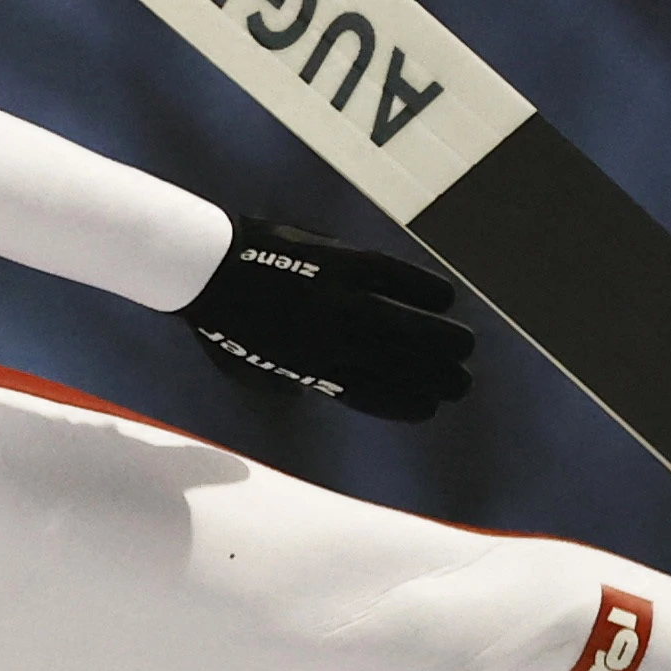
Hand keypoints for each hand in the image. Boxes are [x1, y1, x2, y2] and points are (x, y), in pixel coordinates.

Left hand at [181, 217, 473, 421]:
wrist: (203, 267)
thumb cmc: (221, 320)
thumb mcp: (248, 367)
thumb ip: (285, 381)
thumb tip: (309, 390)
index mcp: (309, 369)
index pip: (370, 396)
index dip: (405, 404)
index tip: (430, 408)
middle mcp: (331, 340)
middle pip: (399, 365)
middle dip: (437, 377)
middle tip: (461, 383)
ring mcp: (339, 300)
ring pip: (406, 325)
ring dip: (442, 338)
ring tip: (466, 347)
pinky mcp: (341, 262)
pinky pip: (394, 277)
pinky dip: (424, 288)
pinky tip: (447, 298)